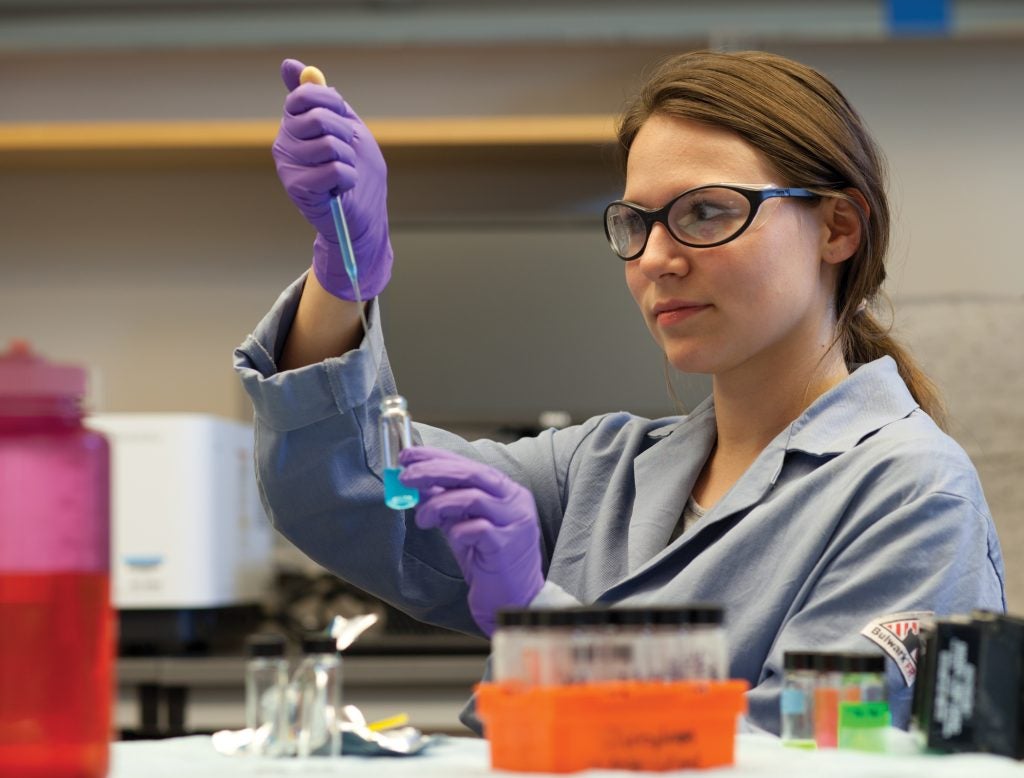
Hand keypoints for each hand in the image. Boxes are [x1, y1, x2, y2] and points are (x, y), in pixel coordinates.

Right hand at [272, 58, 392, 300]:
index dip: (332, 103)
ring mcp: (288, 165)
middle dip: (345, 134)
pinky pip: (335, 169)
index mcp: (294, 124)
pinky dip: (349, 178)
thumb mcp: (347, 127)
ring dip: (349, 160)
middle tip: (346, 153)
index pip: (305, 95)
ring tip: (344, 173)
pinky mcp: (297, 187)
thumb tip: (291, 65)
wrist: (364, 218)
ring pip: (329, 144)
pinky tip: (341, 189)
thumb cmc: (359, 174)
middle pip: (318, 117)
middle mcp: (284, 142)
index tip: (344, 118)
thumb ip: (324, 99)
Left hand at [398, 446, 544, 635]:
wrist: (513, 602)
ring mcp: (515, 522)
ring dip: (438, 505)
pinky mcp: (508, 545)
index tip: (408, 455)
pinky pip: (476, 529)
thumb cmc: (488, 563)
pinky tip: (453, 539)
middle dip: (433, 472)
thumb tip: (416, 484)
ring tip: (422, 519)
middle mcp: (515, 501)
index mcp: (506, 491)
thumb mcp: (464, 526)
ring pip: (472, 497)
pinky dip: (457, 531)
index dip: (436, 457)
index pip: (469, 464)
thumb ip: (447, 504)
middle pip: (471, 474)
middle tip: (406, 477)